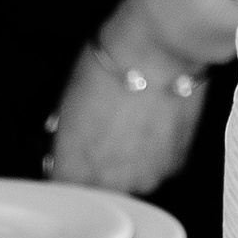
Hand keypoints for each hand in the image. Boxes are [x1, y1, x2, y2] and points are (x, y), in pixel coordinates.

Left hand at [44, 0, 231, 194]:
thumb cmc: (111, 64)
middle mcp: (108, 181)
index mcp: (73, 165)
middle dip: (100, 170)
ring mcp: (145, 176)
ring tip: (134, 128)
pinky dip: (156, 154)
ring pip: (132, 181)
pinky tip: (155, 125)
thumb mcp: (69, 100)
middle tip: (107, 135)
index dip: (68, 171)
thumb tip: (66, 146)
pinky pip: (159, 168)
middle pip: (100, 190)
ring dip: (131, 164)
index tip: (72, 159)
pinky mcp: (174, 164)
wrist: (160, 47)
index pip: (63, 189)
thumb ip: (67, 136)